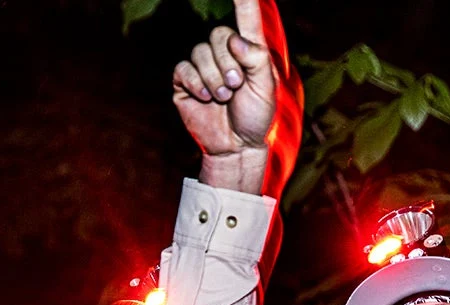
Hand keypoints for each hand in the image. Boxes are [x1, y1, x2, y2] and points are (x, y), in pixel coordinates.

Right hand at [171, 0, 302, 196]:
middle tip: (235, 85)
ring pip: (200, 52)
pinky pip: (183, 68)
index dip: (244, 2)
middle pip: (217, 35)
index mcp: (248, 50)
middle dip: (227, 62)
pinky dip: (195, 82)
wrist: (236, 145)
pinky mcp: (185, 83)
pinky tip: (206, 97)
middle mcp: (224, 54)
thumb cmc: (255, 116)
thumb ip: (257, 60)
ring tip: (223, 96)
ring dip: (213, 77)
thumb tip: (235, 40)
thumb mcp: (266, 88)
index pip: (245, 18)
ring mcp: (202, 68)